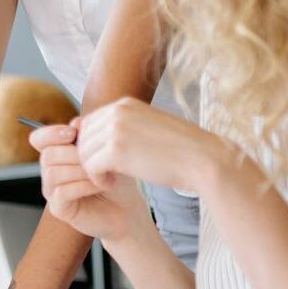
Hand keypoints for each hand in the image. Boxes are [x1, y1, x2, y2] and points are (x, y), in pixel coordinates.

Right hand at [34, 121, 151, 244]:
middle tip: (98, 160)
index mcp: (58, 155)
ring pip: (53, 173)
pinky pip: (61, 192)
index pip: (39, 139)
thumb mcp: (106, 153)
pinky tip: (99, 186)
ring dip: (81, 171)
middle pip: (48, 155)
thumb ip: (89, 137)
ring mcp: (52, 191)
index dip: (51, 133)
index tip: (72, 133)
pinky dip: (82, 186)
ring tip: (101, 175)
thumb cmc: (118, 180)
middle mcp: (51, 172)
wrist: (128, 209)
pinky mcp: (58, 209)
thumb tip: (76, 122)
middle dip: (74, 154)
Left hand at [73, 97, 239, 196]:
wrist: (204, 160)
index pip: (88, 123)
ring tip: (110, 179)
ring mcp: (116, 129)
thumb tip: (83, 127)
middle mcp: (117, 112)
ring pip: (83, 153)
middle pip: (83, 138)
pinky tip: (111, 184)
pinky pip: (90, 167)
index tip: (106, 161)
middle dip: (90, 158)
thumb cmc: (179, 149)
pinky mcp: (116, 150)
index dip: (92, 145)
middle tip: (106, 173)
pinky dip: (97, 179)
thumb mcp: (146, 128)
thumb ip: (120, 127)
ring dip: (93, 170)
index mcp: (125, 104)